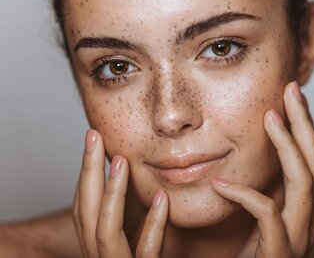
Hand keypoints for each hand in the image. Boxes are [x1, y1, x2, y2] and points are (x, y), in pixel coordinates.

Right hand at [72, 130, 168, 257]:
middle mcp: (100, 256)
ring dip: (112, 192)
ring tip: (120, 160)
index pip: (83, 209)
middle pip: (86, 213)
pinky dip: (152, 225)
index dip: (85, 175)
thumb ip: (130, 214)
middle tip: (93, 136)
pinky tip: (161, 198)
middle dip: (88, 172)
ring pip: (106, 229)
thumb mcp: (133, 236)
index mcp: (97, 245)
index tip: (93, 142)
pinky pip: (146, 252)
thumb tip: (126, 174)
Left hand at [211, 81, 313, 257]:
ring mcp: (296, 239)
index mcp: (298, 212)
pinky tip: (221, 184)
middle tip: (293, 91)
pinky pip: (268, 214)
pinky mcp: (279, 254)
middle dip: (305, 125)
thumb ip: (252, 195)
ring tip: (271, 117)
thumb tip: (241, 167)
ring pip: (303, 184)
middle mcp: (304, 222)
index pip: (309, 163)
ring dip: (288, 147)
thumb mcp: (252, 222)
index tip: (291, 99)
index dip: (304, 130)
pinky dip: (245, 194)